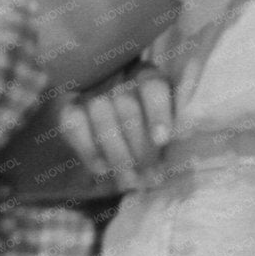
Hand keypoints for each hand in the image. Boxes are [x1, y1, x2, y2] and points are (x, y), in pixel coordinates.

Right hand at [57, 66, 175, 190]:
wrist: (103, 128)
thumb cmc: (143, 126)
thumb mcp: (163, 120)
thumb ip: (175, 122)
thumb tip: (186, 131)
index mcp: (146, 75)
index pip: (153, 86)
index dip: (158, 112)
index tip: (162, 139)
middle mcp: (117, 77)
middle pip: (128, 106)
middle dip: (139, 146)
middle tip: (148, 176)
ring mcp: (91, 91)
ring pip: (101, 113)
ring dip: (116, 153)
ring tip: (129, 180)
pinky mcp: (68, 107)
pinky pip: (74, 125)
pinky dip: (89, 149)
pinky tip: (102, 169)